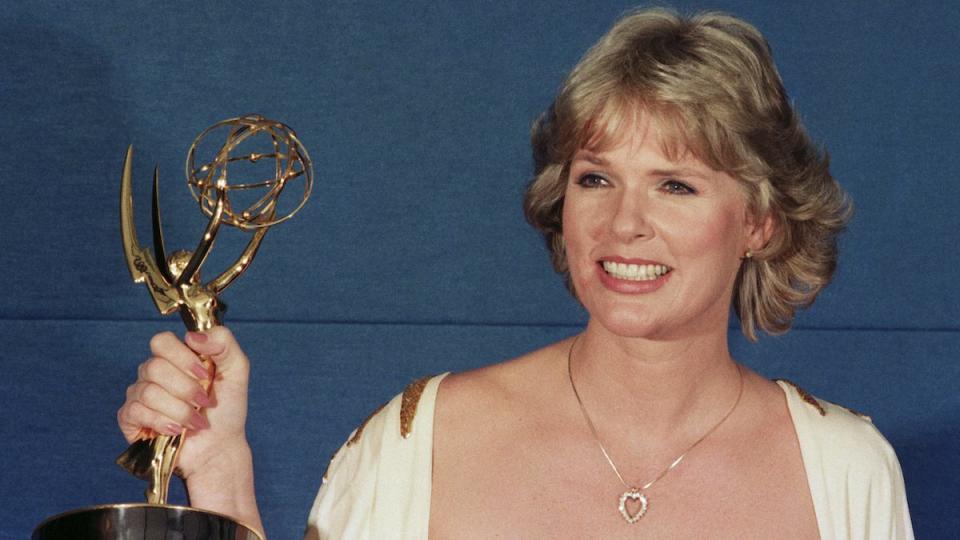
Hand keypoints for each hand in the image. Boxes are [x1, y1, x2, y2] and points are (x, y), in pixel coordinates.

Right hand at [117, 326, 250, 481]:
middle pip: (154, 367)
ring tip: (195, 420)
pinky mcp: (129, 418)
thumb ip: (223, 342)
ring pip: (148, 392)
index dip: (183, 359)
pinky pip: (136, 411)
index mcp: (176, 356)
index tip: (206, 375)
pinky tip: (177, 430)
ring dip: (180, 411)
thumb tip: (192, 336)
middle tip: (204, 402)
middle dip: (186, 390)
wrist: (219, 445)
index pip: (161, 341)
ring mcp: (139, 394)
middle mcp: (153, 372)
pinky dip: (163, 423)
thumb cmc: (226, 409)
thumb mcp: (237, 370)